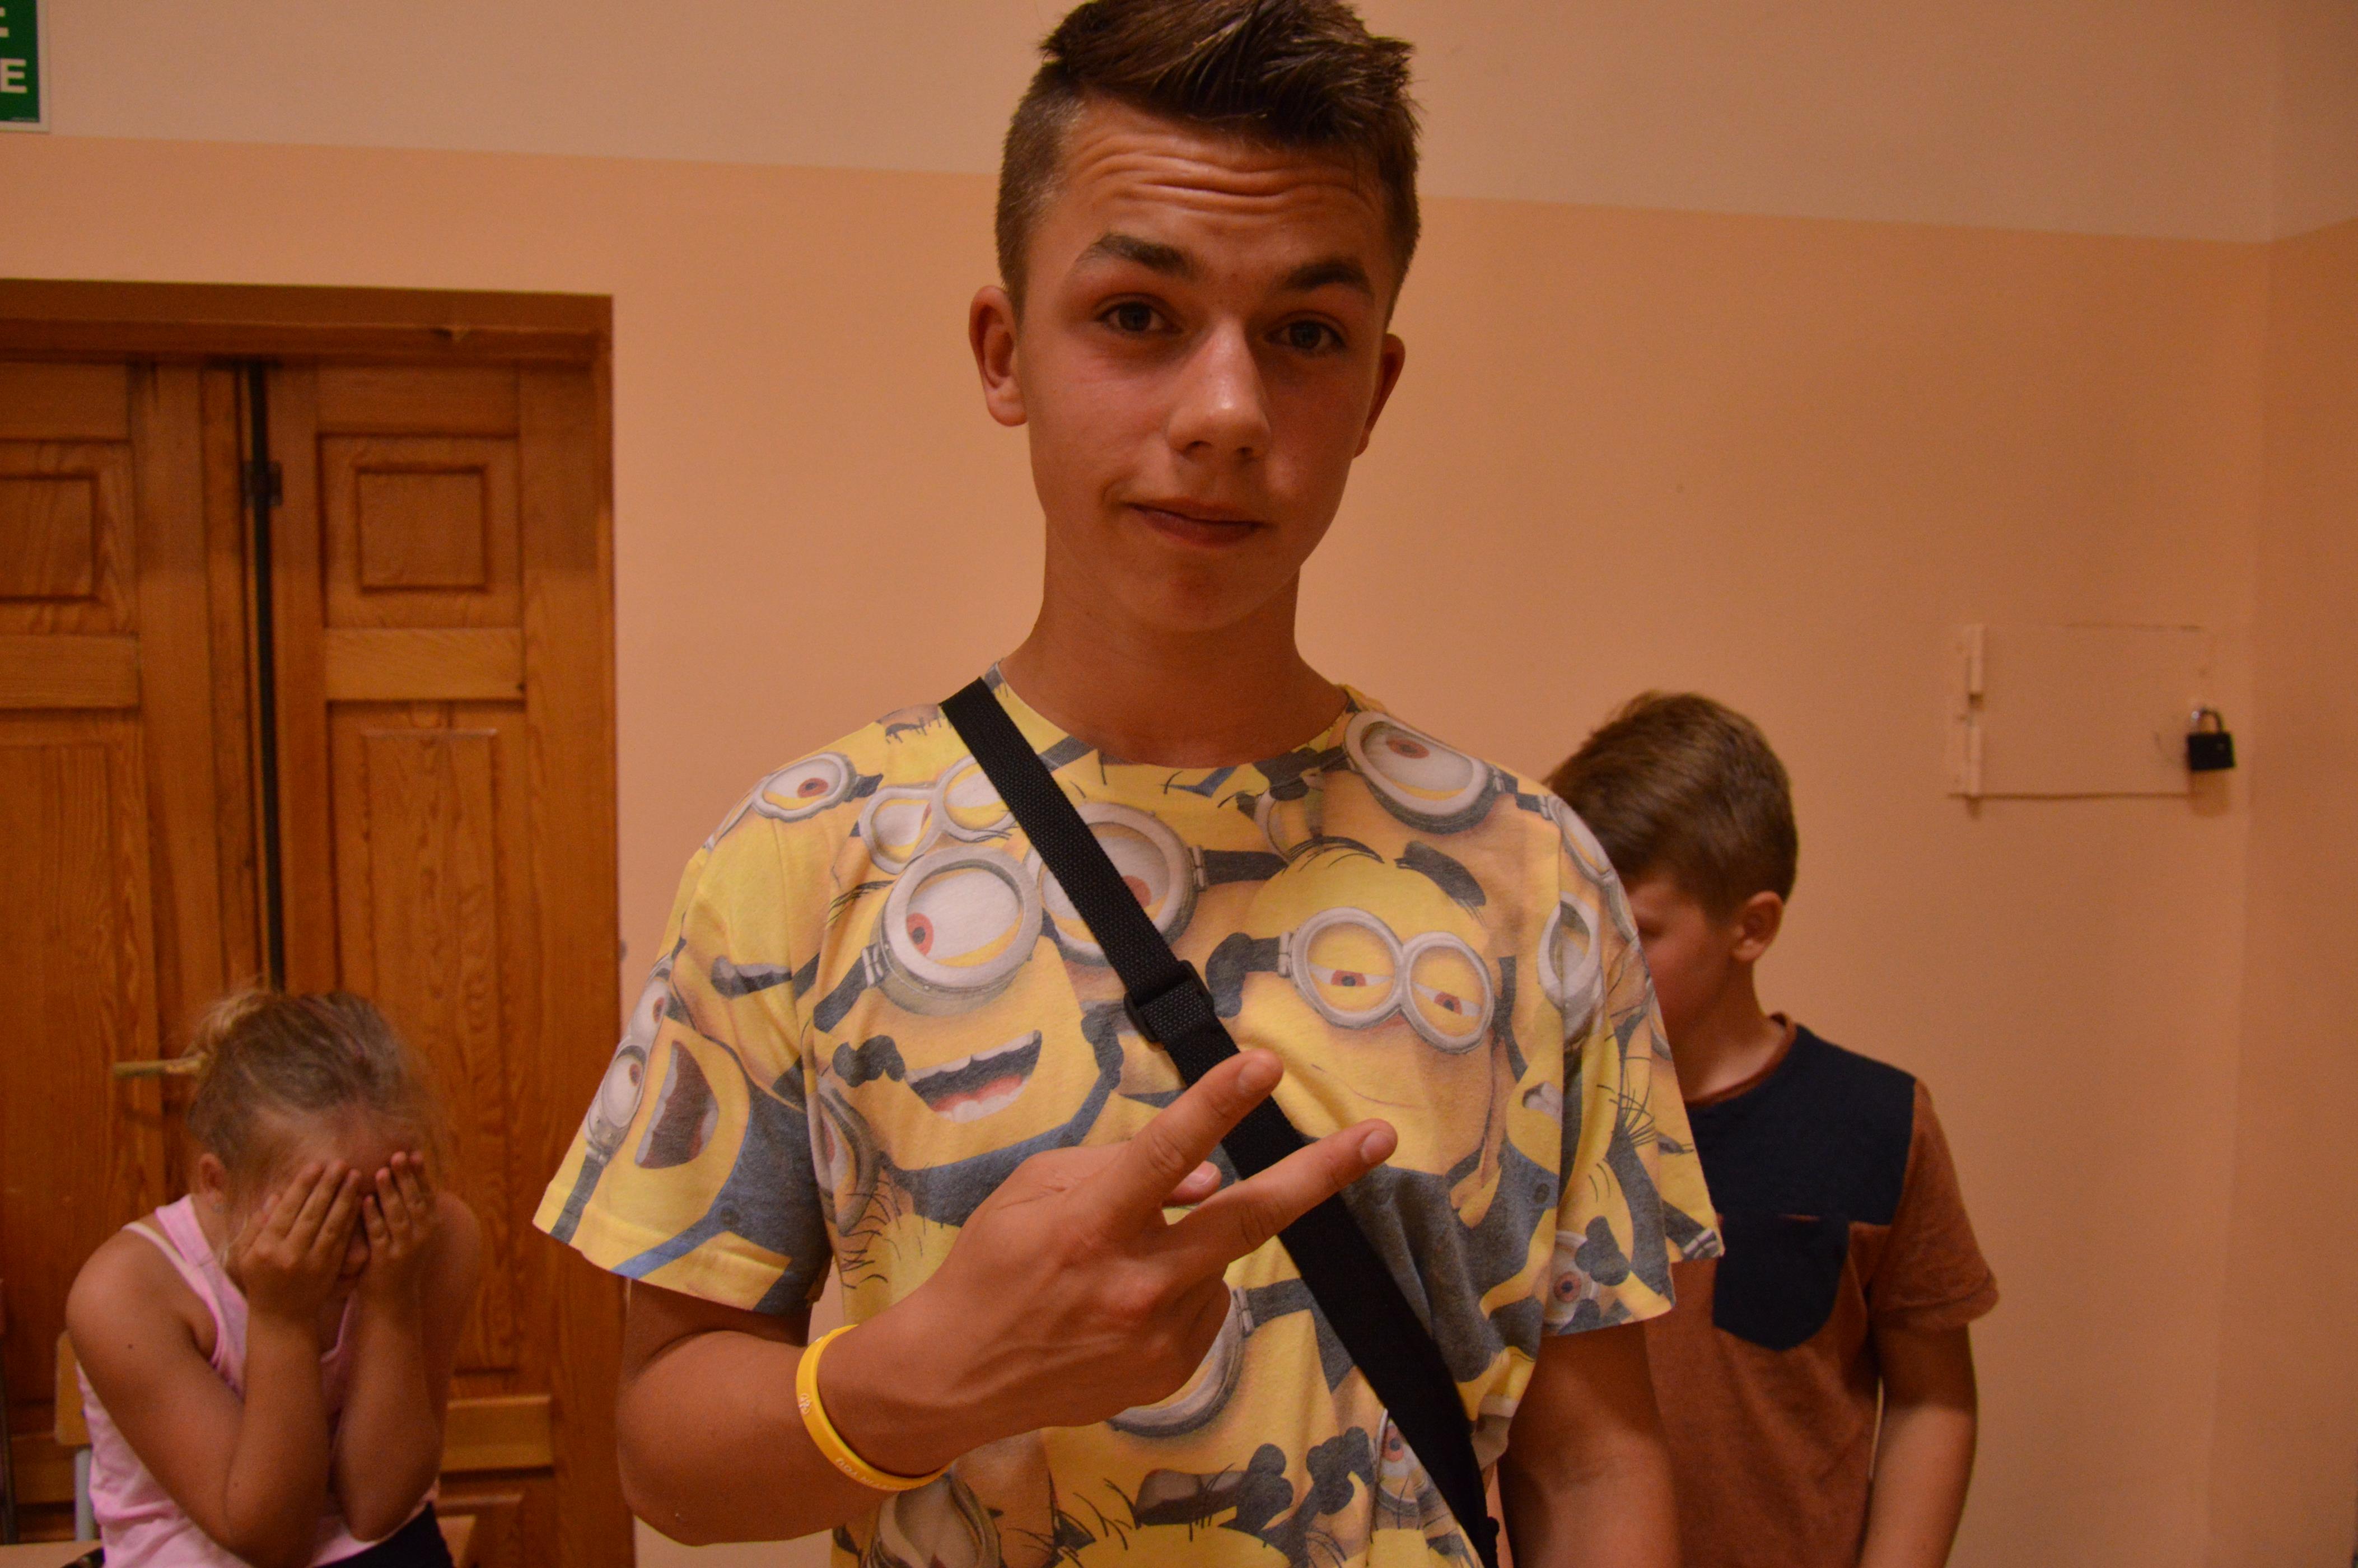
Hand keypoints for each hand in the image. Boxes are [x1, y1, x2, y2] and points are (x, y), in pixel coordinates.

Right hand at [236, 1164, 363, 1330]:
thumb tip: (275, 1196)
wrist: (281, 1318)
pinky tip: (360, 1200)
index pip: (286, 1210)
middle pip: (312, 1213)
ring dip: (345, 1198)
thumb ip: (257, 1226)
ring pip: (331, 1224)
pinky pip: (343, 1239)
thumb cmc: (261, 1280)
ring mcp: (312, 1263)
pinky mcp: (330, 1269)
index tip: (315, 1164)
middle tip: (341, 1163)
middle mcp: (289, 1254)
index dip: (302, 1186)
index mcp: (265, 1248)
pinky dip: (351, 1218)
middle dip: (328, 1186)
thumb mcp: (247, 1255)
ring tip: (356, 1175)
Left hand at [357, 1152, 440, 1307]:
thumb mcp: (414, 1234)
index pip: (428, 1194)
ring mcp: (405, 1248)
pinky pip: (379, 1233)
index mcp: (431, 1226)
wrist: (392, 1301)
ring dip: (390, 1192)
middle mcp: (422, 1235)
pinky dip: (372, 1216)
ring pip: (398, 1215)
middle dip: (407, 1177)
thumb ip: (412, 1209)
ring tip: (381, 1172)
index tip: (413, 1153)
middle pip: (415, 1200)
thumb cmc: (399, 1261)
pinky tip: (364, 1201)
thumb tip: (406, 1175)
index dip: (421, 1173)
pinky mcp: (385, 1260)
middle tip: (397, 1155)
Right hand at [830, 1050, 1395, 1469]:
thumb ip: (1118, 1168)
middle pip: (1247, 1220)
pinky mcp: (1172, 1373)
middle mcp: (1133, 1286)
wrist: (955, 1377)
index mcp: (1088, 1227)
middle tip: (1380, 1136)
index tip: (1265, 1065)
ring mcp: (1158, 1338)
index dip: (1217, 1106)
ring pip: (1218, 1259)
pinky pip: (1205, 1305)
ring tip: (1119, 1262)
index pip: (1164, 1153)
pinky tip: (1125, 1301)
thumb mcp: (1033, 1189)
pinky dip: (1182, 1286)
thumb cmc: (991, 1265)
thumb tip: (1203, 1176)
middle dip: (1320, 1173)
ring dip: (1194, 1242)